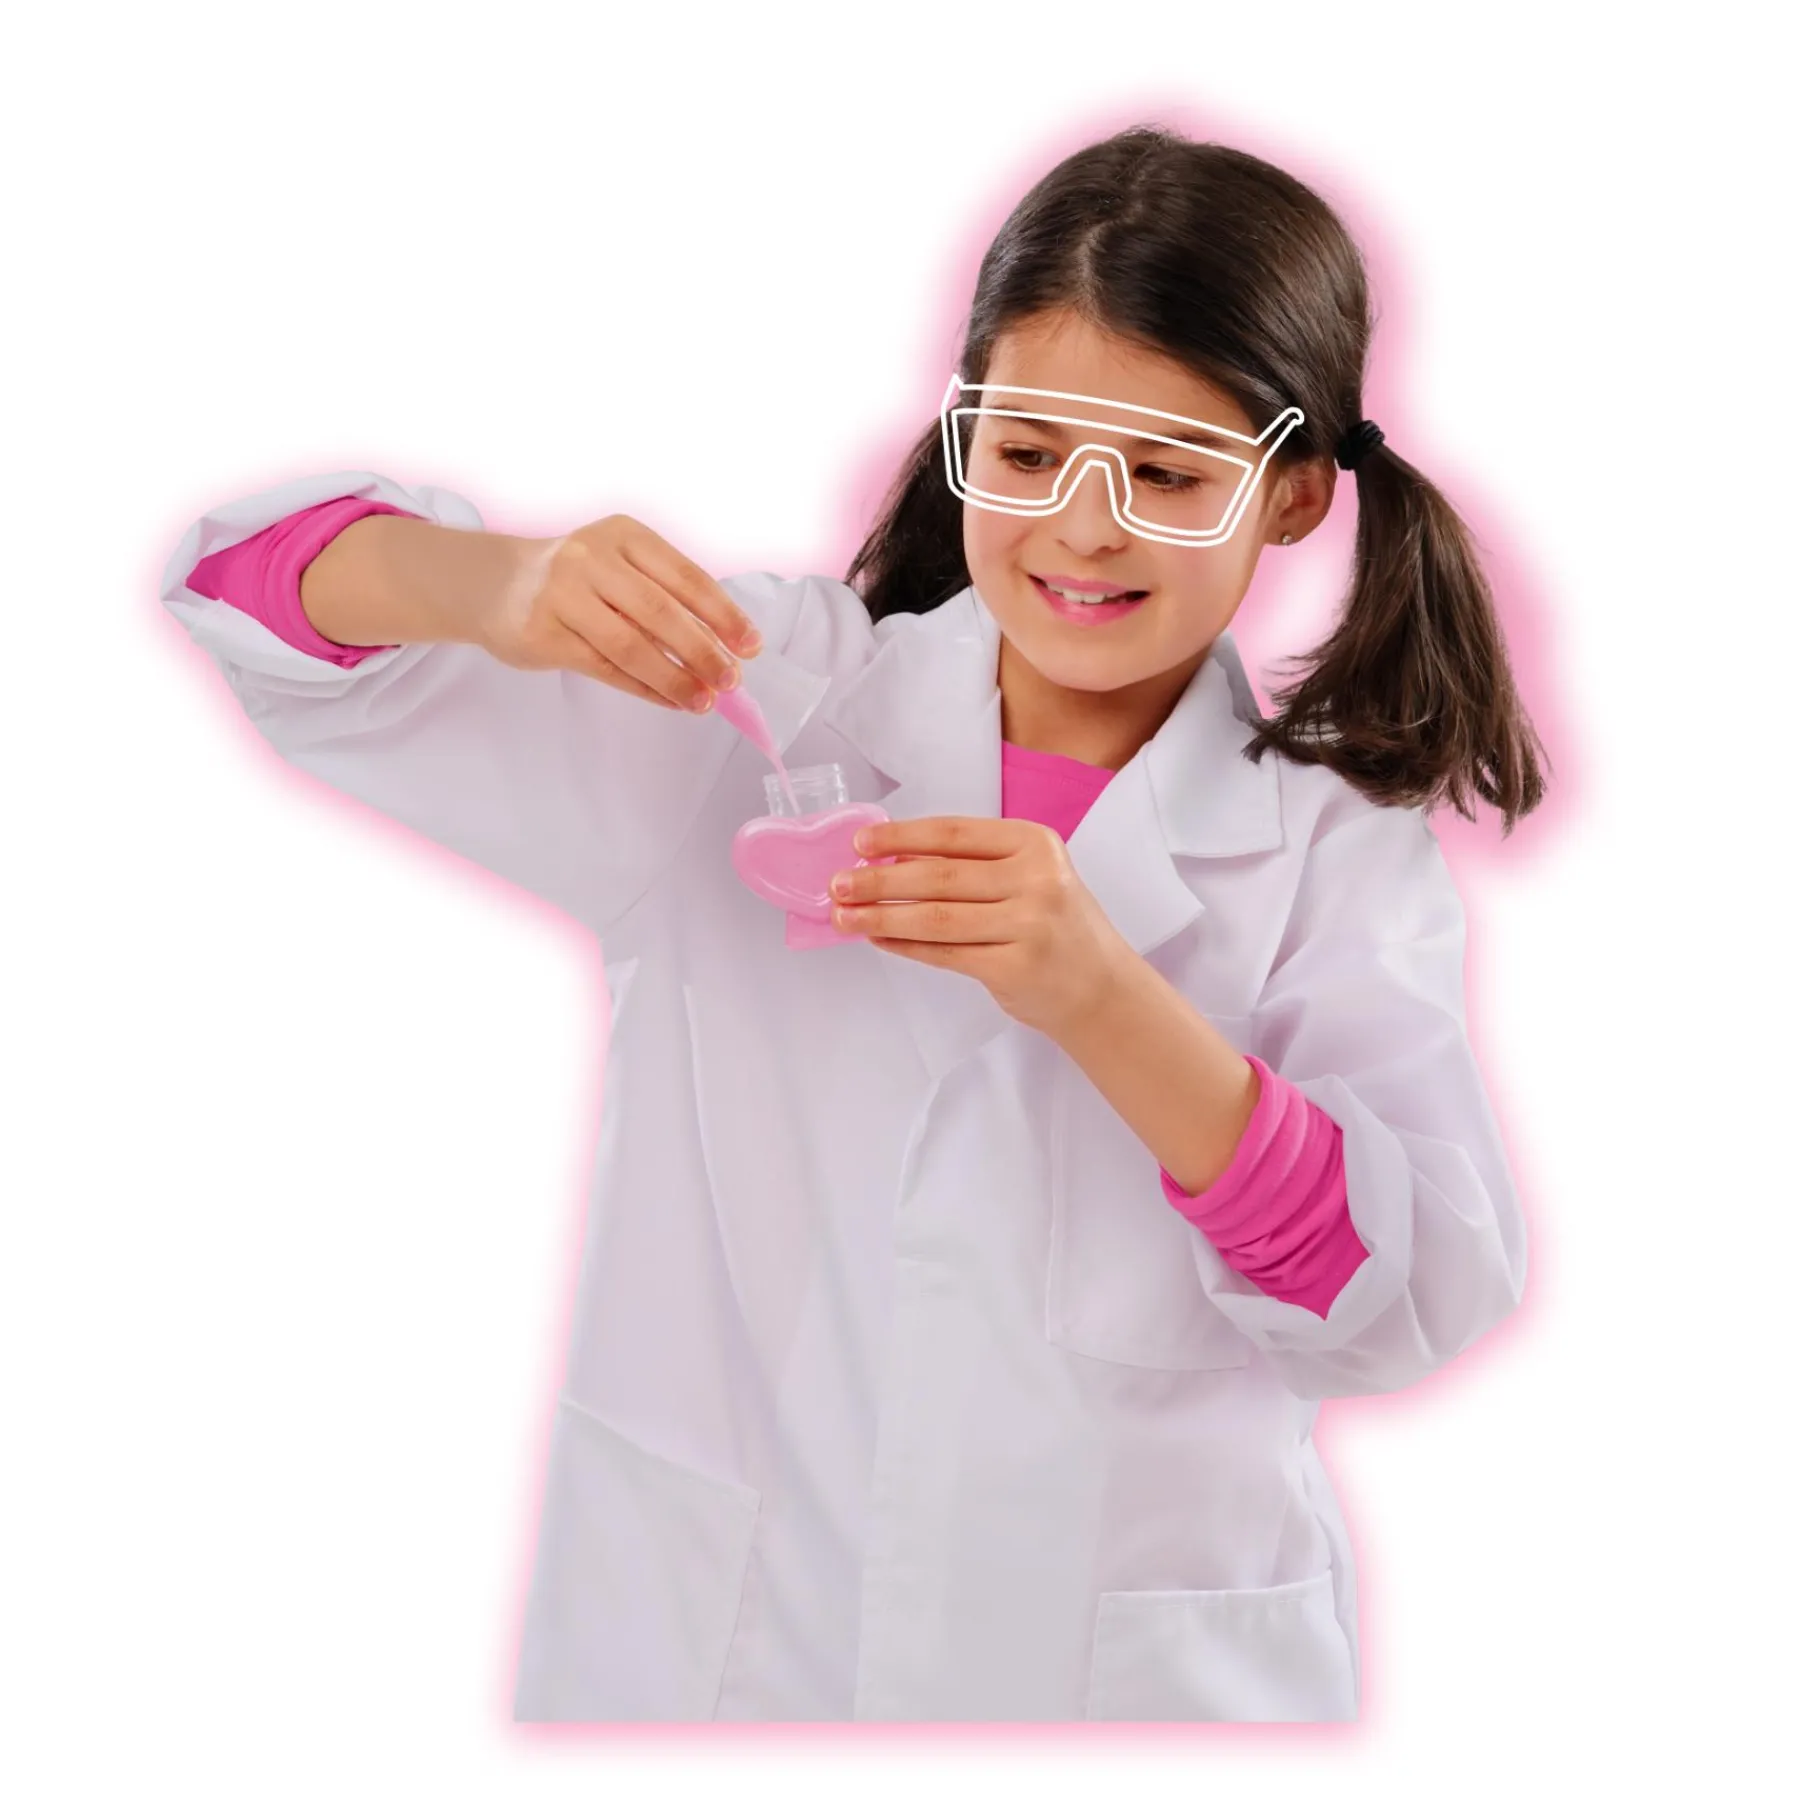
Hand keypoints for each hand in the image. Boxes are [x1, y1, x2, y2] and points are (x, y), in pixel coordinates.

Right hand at [474, 514, 763, 713]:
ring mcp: (561, 594)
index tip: (751, 645)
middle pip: (660, 612)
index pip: (685, 576)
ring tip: (703, 701)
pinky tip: (670, 701)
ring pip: (631, 645)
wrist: (496, 584)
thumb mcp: (619, 566)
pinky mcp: (542, 633)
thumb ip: (663, 595)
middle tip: (731, 680)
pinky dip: (644, 689)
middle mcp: (590, 557)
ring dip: (674, 678)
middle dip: (703, 651)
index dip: (723, 614)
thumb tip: (723, 647)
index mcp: (623, 534)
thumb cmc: (576, 579)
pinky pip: (604, 668)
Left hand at [828, 816, 1135, 1038]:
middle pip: (939, 875)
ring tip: (844, 916)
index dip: (901, 836)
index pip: (953, 832)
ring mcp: (1028, 925)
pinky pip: (944, 953)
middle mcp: (1036, 879)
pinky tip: (878, 939)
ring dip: (881, 916)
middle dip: (879, 880)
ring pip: (935, 917)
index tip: (860, 843)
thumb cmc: (1055, 926)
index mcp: (1035, 843)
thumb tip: (892, 859)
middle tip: (837, 884)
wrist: (1102, 987)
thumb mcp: (1029, 877)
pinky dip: (904, 946)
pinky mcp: (1014, 967)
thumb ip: (972, 866)